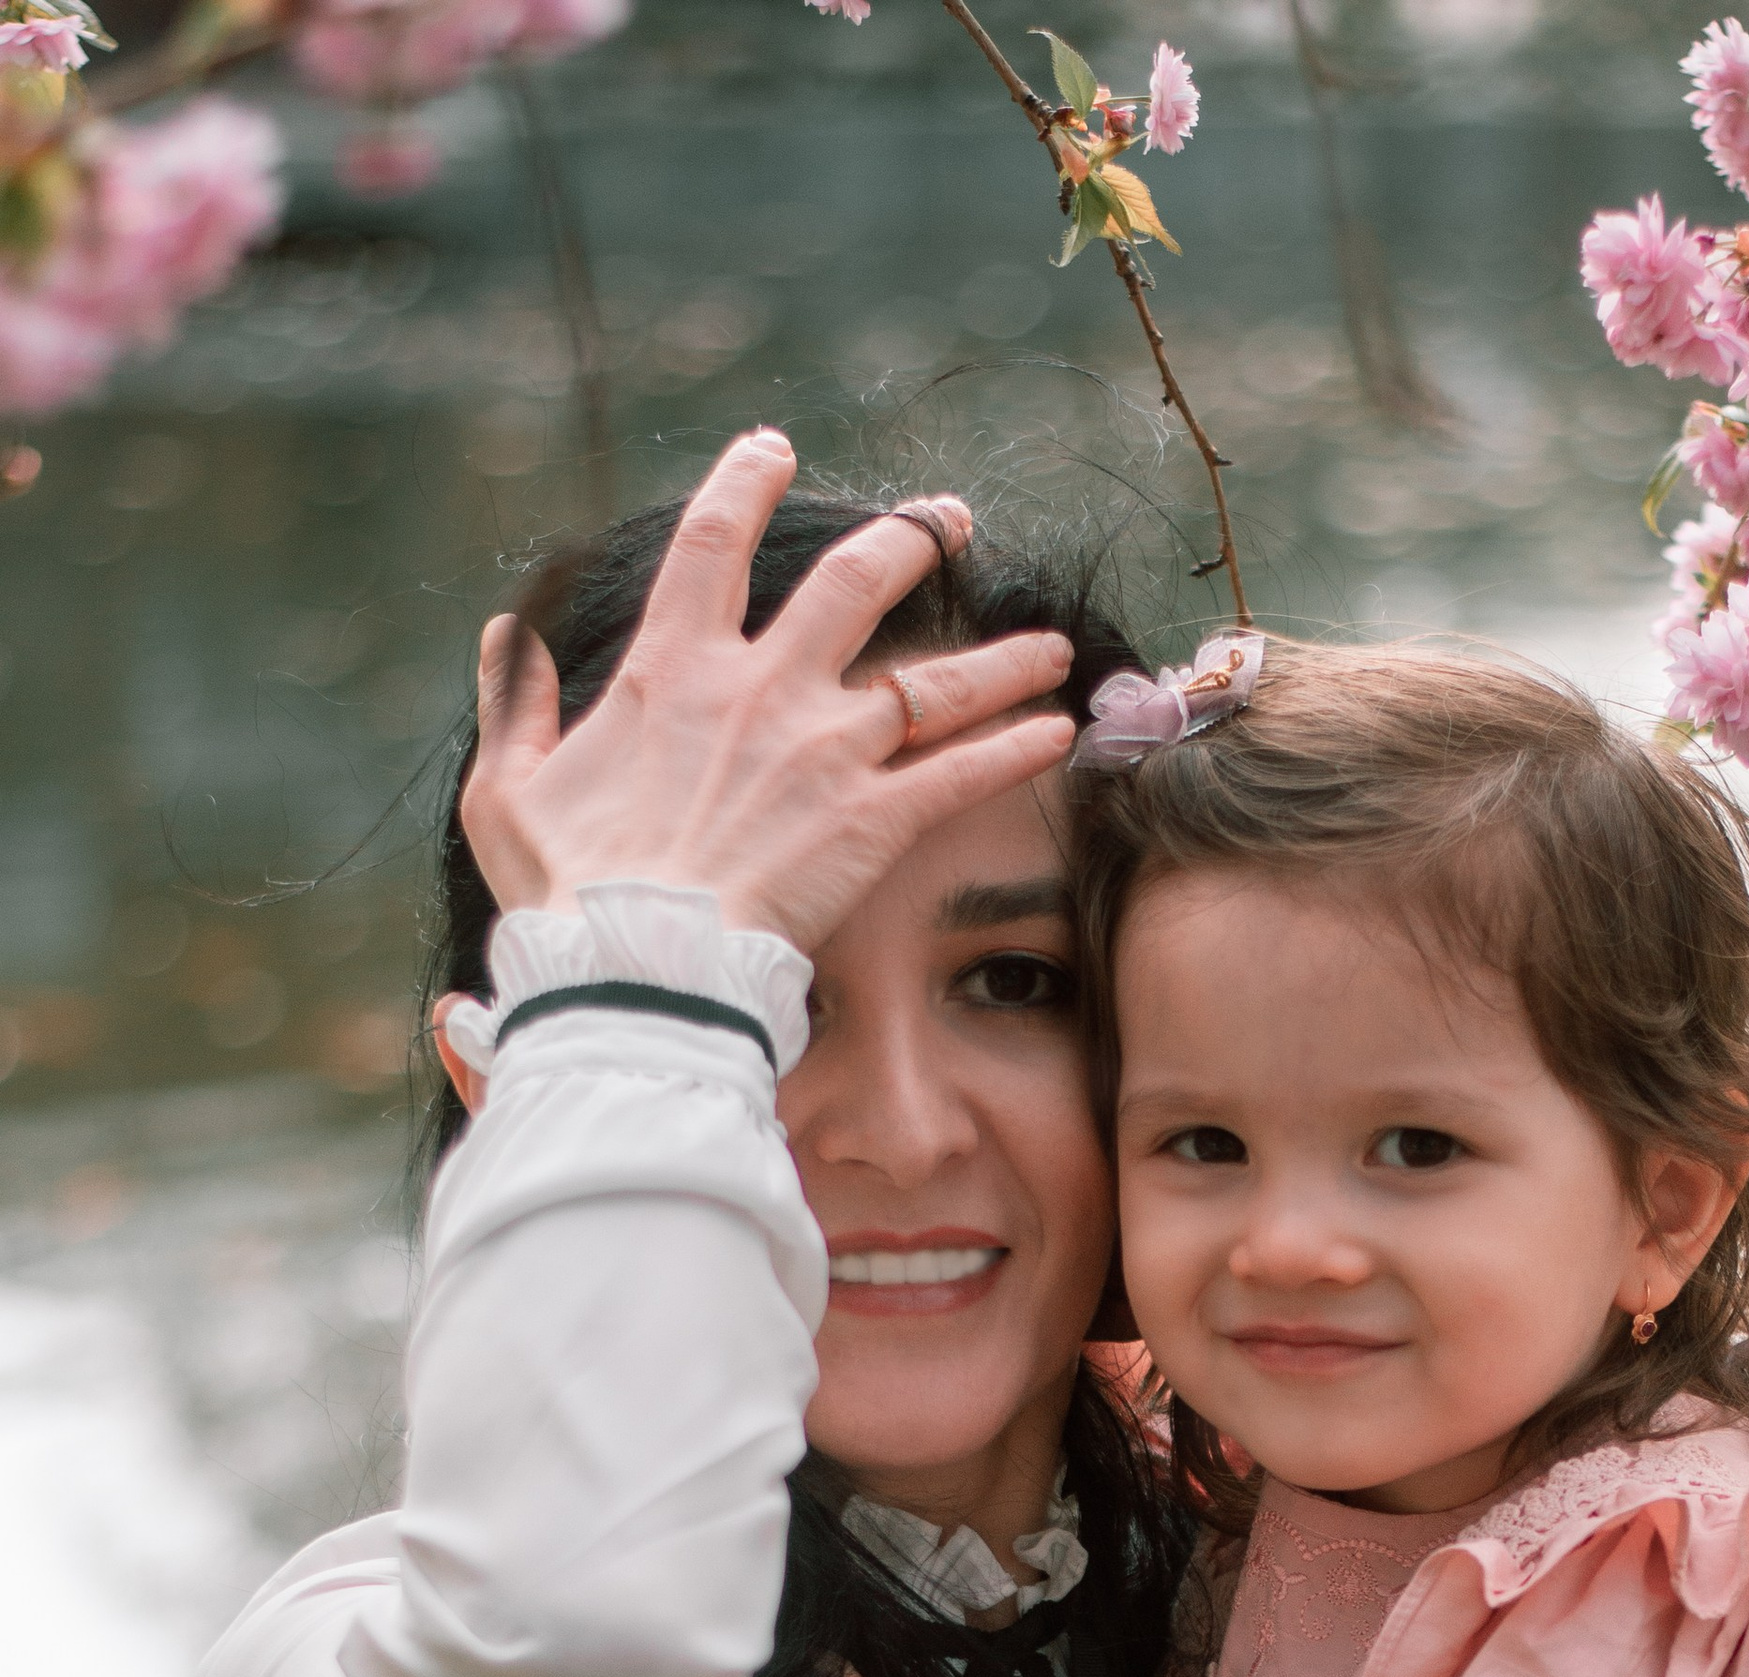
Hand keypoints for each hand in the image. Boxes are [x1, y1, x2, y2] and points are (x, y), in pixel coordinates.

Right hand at [462, 433, 1076, 951]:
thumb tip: (505, 634)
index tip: (774, 449)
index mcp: (672, 668)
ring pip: (934, 678)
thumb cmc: (565, 894)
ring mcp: (824, 752)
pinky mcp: (871, 824)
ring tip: (1051, 646)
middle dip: (913, 540)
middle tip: (950, 520)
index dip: (745, 484)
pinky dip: (1014, 750)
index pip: (714, 541)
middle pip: (857, 582)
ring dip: (1001, 656)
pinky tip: (1058, 735)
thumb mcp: (507, 789)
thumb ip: (513, 703)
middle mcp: (762, 688)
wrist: (639, 970)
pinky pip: (960, 774)